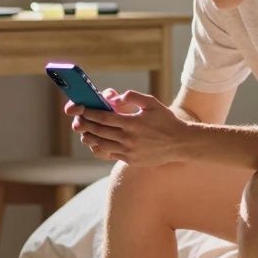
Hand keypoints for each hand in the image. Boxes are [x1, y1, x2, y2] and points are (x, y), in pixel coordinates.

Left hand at [65, 89, 188, 165]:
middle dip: (85, 125)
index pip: (104, 117)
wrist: (180, 143)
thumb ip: (133, 97)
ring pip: (101, 145)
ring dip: (90, 138)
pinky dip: (101, 148)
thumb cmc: (166, 121)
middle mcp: (129, 138)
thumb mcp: (152, 103)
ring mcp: (129, 151)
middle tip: (77, 121)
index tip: (81, 109)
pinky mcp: (131, 160)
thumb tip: (117, 96)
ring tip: (85, 132)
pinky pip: (110, 154)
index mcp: (132, 122)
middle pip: (99, 131)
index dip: (89, 113)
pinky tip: (97, 142)